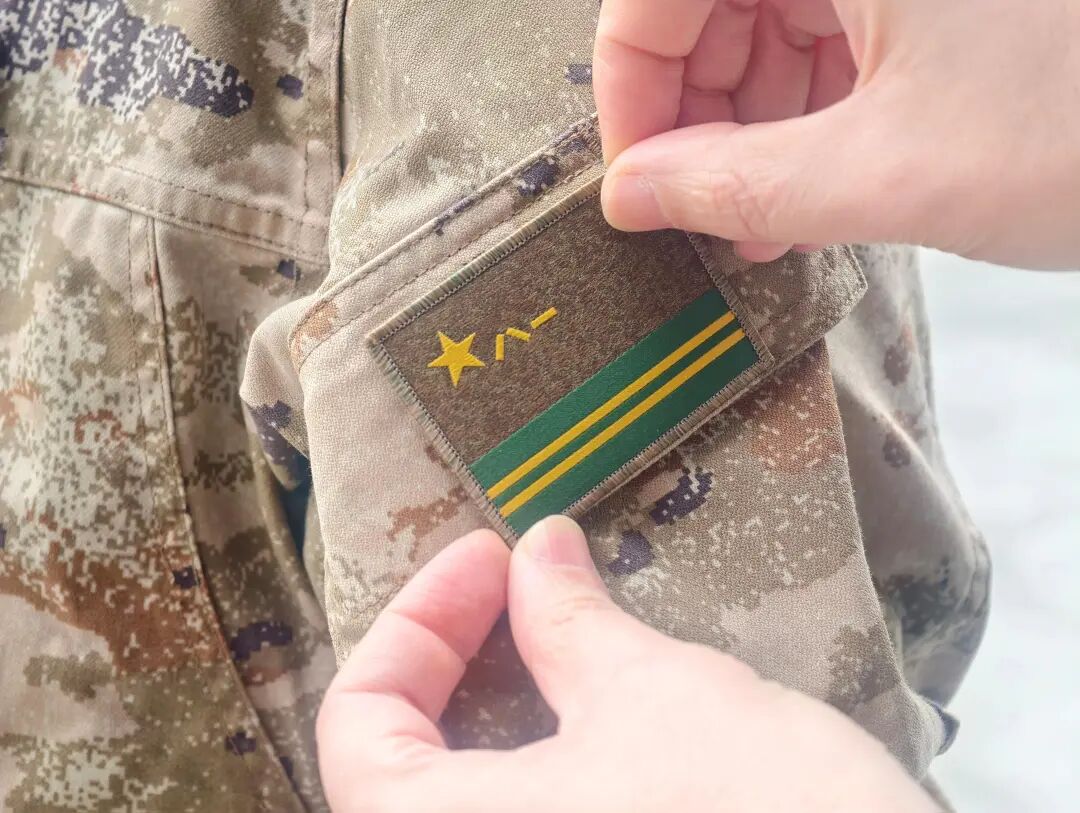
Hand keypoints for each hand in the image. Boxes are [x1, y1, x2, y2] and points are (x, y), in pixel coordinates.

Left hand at [317, 516, 936, 811]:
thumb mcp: (654, 696)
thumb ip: (569, 622)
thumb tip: (537, 551)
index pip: (357, 722)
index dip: (418, 620)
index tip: (489, 557)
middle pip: (401, 761)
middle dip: (453, 657)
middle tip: (519, 585)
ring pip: (471, 790)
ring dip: (502, 705)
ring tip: (564, 634)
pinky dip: (549, 757)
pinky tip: (608, 713)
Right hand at [594, 0, 1079, 268]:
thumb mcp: (892, 173)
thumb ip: (738, 186)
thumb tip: (635, 195)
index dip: (631, 93)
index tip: (634, 181)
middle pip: (708, 5)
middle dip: (696, 117)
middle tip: (701, 209)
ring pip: (764, 21)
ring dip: (750, 124)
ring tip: (764, 217)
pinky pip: (829, 33)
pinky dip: (806, 110)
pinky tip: (810, 182)